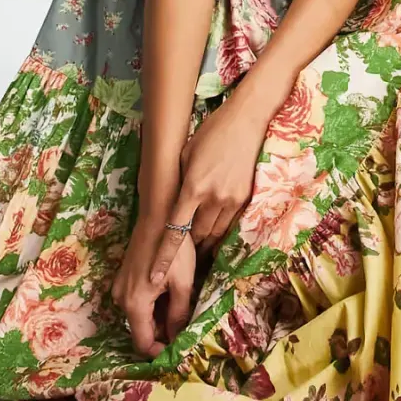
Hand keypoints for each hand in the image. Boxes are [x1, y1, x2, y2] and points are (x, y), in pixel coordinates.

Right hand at [111, 215, 196, 358]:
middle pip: (140, 329)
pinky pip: (137, 299)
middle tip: (184, 325)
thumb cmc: (174, 250)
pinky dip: (152, 303)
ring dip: (158, 316)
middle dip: (162, 332)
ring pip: (139, 314)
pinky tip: (169, 292)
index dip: (160, 351)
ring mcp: (120, 286)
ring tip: (180, 305)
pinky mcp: (123, 276)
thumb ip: (179, 314)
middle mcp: (121, 299)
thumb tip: (177, 337)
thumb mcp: (182, 284)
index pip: (143, 343)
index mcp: (135, 304)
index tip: (178, 348)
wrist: (159, 216)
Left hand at [148, 89, 269, 285]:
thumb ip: (178, 184)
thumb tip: (169, 206)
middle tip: (177, 254)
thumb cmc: (211, 134)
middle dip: (186, 246)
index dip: (164, 257)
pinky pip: (229, 225)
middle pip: (196, 237)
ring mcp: (232, 200)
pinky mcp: (245, 199)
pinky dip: (219, 230)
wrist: (246, 122)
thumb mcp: (186, 155)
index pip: (174, 231)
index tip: (154, 278)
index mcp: (193, 187)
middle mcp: (212, 198)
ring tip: (195, 247)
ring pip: (214, 234)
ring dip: (203, 242)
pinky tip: (214, 229)